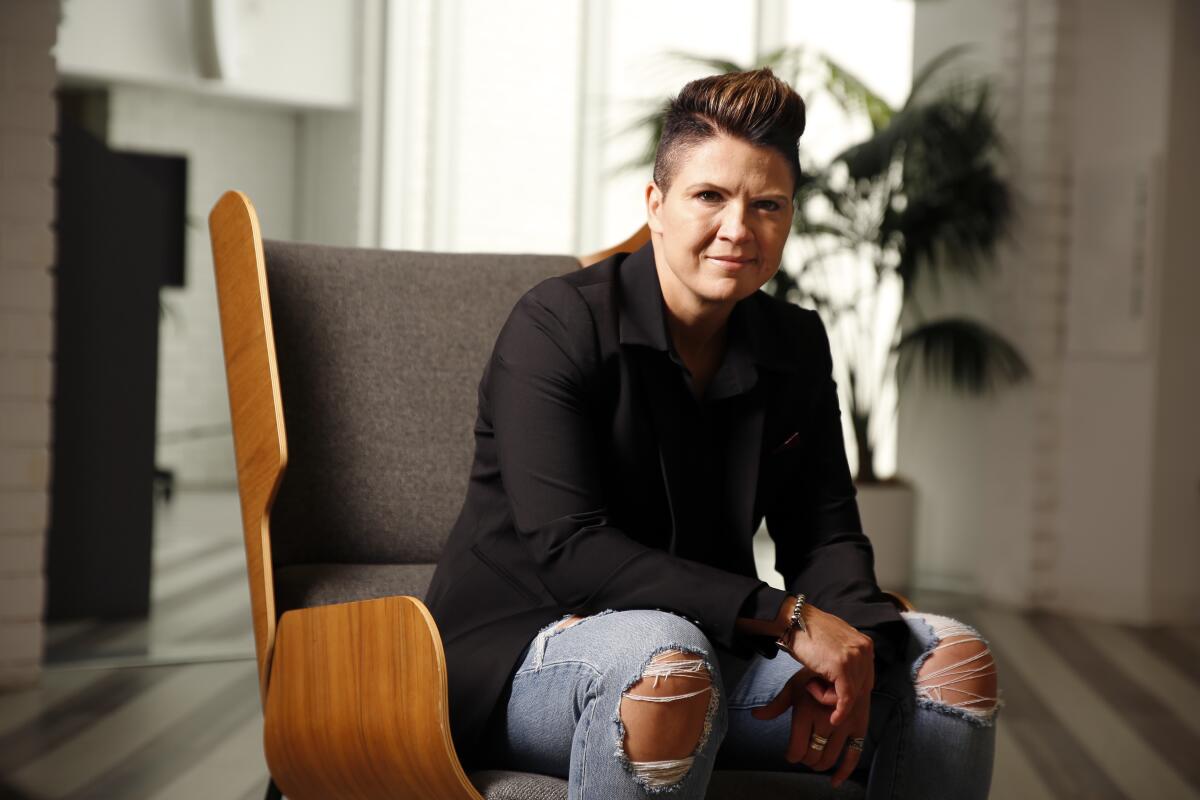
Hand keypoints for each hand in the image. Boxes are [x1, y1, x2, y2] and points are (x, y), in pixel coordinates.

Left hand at [751, 672, 869, 788]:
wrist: (843, 665)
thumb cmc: (814, 678)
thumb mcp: (792, 688)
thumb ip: (775, 706)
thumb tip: (754, 715)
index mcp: (806, 712)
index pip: (797, 748)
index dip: (792, 755)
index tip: (791, 754)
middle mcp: (824, 720)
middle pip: (812, 756)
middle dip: (805, 760)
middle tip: (803, 755)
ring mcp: (843, 725)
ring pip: (829, 758)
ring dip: (819, 764)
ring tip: (814, 759)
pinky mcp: (859, 727)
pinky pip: (853, 755)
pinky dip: (844, 772)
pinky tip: (835, 781)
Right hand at [780, 601, 874, 726]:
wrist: (793, 620)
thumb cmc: (808, 632)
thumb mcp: (835, 643)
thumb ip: (847, 657)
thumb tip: (848, 677)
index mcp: (865, 644)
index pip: (866, 678)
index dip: (851, 691)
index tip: (837, 697)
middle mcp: (864, 650)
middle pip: (862, 688)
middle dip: (842, 696)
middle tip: (817, 688)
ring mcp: (854, 658)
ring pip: (851, 695)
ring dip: (831, 698)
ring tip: (811, 685)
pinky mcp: (842, 666)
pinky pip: (845, 698)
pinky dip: (840, 711)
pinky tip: (834, 719)